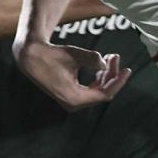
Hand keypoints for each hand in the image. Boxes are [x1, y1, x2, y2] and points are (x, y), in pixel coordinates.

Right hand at [14, 41, 130, 110]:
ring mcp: (71, 100)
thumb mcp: (74, 54)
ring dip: (105, 75)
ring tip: (110, 57)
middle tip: (114, 56)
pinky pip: (90, 89)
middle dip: (111, 75)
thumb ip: (93, 59)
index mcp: (75, 98)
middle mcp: (73, 103)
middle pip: (102, 92)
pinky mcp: (69, 94)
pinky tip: (101, 65)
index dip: (118, 81)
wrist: (31, 56)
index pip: (105, 94)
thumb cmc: (51, 55)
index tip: (127, 69)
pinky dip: (97, 78)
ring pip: (97, 90)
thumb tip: (105, 63)